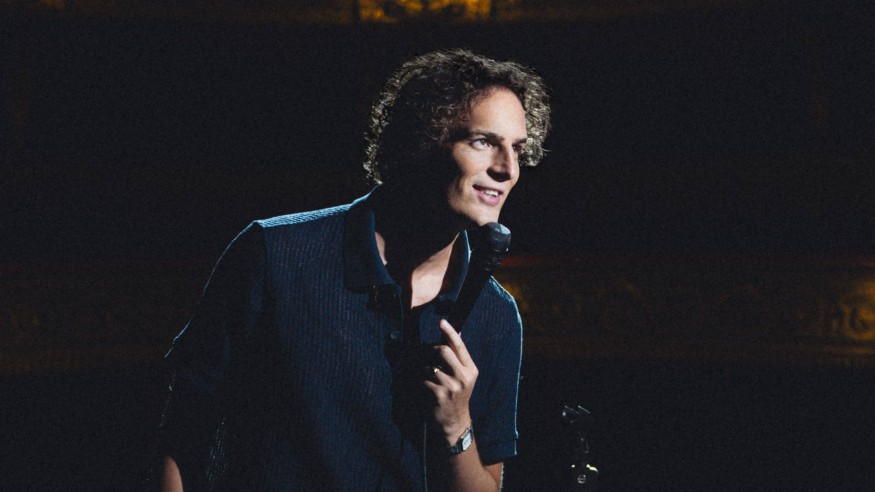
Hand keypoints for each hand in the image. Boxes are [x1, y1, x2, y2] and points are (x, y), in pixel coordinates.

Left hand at [424, 319, 478, 444]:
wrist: (454, 422)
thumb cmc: (455, 396)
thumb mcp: (463, 377)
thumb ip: (458, 358)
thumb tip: (454, 334)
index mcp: (471, 370)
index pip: (459, 346)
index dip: (450, 332)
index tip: (441, 321)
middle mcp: (463, 377)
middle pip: (442, 350)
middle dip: (429, 350)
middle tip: (424, 355)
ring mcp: (451, 387)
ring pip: (428, 365)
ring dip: (421, 369)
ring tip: (423, 377)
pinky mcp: (438, 395)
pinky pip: (421, 379)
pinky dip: (417, 382)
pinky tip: (421, 388)